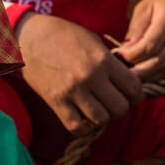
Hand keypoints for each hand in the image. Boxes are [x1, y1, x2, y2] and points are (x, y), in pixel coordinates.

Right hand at [15, 12, 144, 134]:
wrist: (27, 37)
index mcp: (103, 60)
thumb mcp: (93, 41)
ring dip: (103, 118)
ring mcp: (73, 91)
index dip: (137, 96)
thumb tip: (129, 80)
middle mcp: (91, 77)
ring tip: (98, 109)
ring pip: (102, 120)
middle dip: (121, 108)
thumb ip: (111, 61)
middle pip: (120, 108)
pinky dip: (84, 128)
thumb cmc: (63, 36)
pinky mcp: (56, 102)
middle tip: (114, 102)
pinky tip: (84, 120)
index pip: (134, 87)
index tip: (133, 96)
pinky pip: (77, 127)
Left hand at [115, 0, 164, 83]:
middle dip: (140, 72)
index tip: (120, 56)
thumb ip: (136, 30)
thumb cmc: (161, 4)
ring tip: (136, 82)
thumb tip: (125, 51)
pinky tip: (154, 84)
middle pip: (161, 60)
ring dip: (152, 80)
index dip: (133, 54)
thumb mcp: (144, 8)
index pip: (151, 44)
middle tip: (125, 76)